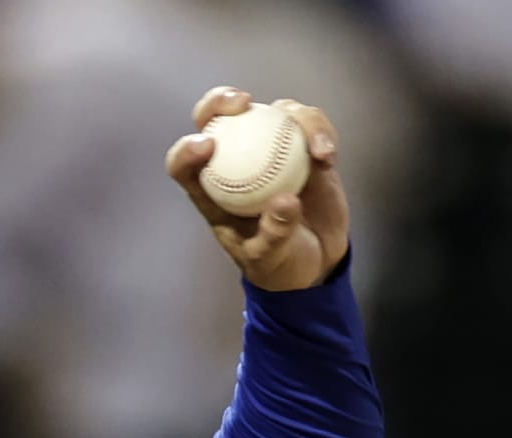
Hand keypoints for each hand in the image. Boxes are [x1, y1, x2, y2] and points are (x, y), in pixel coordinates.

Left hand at [166, 86, 349, 291]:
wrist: (314, 260)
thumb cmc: (278, 263)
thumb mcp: (270, 257)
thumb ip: (274, 234)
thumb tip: (285, 201)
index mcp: (211, 190)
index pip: (184, 164)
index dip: (186, 150)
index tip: (206, 146)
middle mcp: (236, 162)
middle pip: (216, 120)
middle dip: (219, 101)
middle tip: (242, 103)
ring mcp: (270, 149)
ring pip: (270, 113)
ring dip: (293, 117)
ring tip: (316, 149)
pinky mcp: (302, 146)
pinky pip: (308, 125)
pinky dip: (319, 131)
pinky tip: (326, 153)